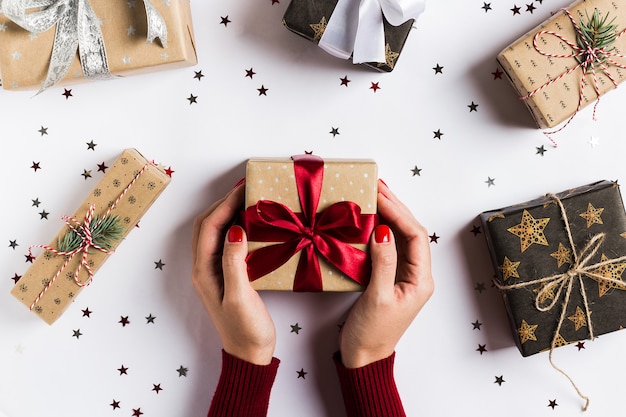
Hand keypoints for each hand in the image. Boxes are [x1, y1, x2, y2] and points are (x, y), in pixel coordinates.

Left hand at [191, 182, 275, 364]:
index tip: (243, 188)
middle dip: (223, 203)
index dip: (224, 204)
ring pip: (215, 233)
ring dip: (228, 213)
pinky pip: (226, 243)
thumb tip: (234, 229)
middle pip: (208, 226)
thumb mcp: (239, 296)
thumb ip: (234, 263)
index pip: (210, 227)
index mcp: (204, 271)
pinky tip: (250, 224)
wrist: (250, 354)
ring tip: (247, 199)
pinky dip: (235, 227)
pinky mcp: (227, 276)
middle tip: (245, 188)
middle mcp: (205, 268)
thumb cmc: (245, 329)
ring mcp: (214, 272)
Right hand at [338, 180, 433, 367]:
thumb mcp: (378, 298)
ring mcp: (402, 275)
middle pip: (410, 232)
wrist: (363, 357)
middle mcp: (416, 275)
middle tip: (378, 185)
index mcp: (421, 280)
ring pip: (399, 237)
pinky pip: (387, 247)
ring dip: (388, 215)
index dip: (399, 213)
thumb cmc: (372, 334)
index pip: (416, 236)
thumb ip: (383, 263)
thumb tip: (384, 230)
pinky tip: (369, 219)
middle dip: (396, 207)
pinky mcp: (388, 277)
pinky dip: (379, 230)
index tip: (381, 195)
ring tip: (375, 194)